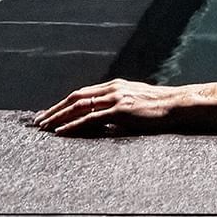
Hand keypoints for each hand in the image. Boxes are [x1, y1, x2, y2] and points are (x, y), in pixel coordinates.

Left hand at [32, 77, 188, 136]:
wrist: (178, 104)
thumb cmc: (160, 106)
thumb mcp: (136, 100)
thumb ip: (119, 104)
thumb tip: (106, 115)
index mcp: (115, 86)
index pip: (82, 93)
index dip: (63, 104)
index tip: (49, 113)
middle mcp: (112, 89)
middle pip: (75, 97)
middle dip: (54, 109)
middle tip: (38, 121)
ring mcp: (116, 98)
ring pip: (79, 106)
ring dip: (58, 117)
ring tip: (44, 128)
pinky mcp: (121, 111)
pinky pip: (91, 118)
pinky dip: (73, 124)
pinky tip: (62, 131)